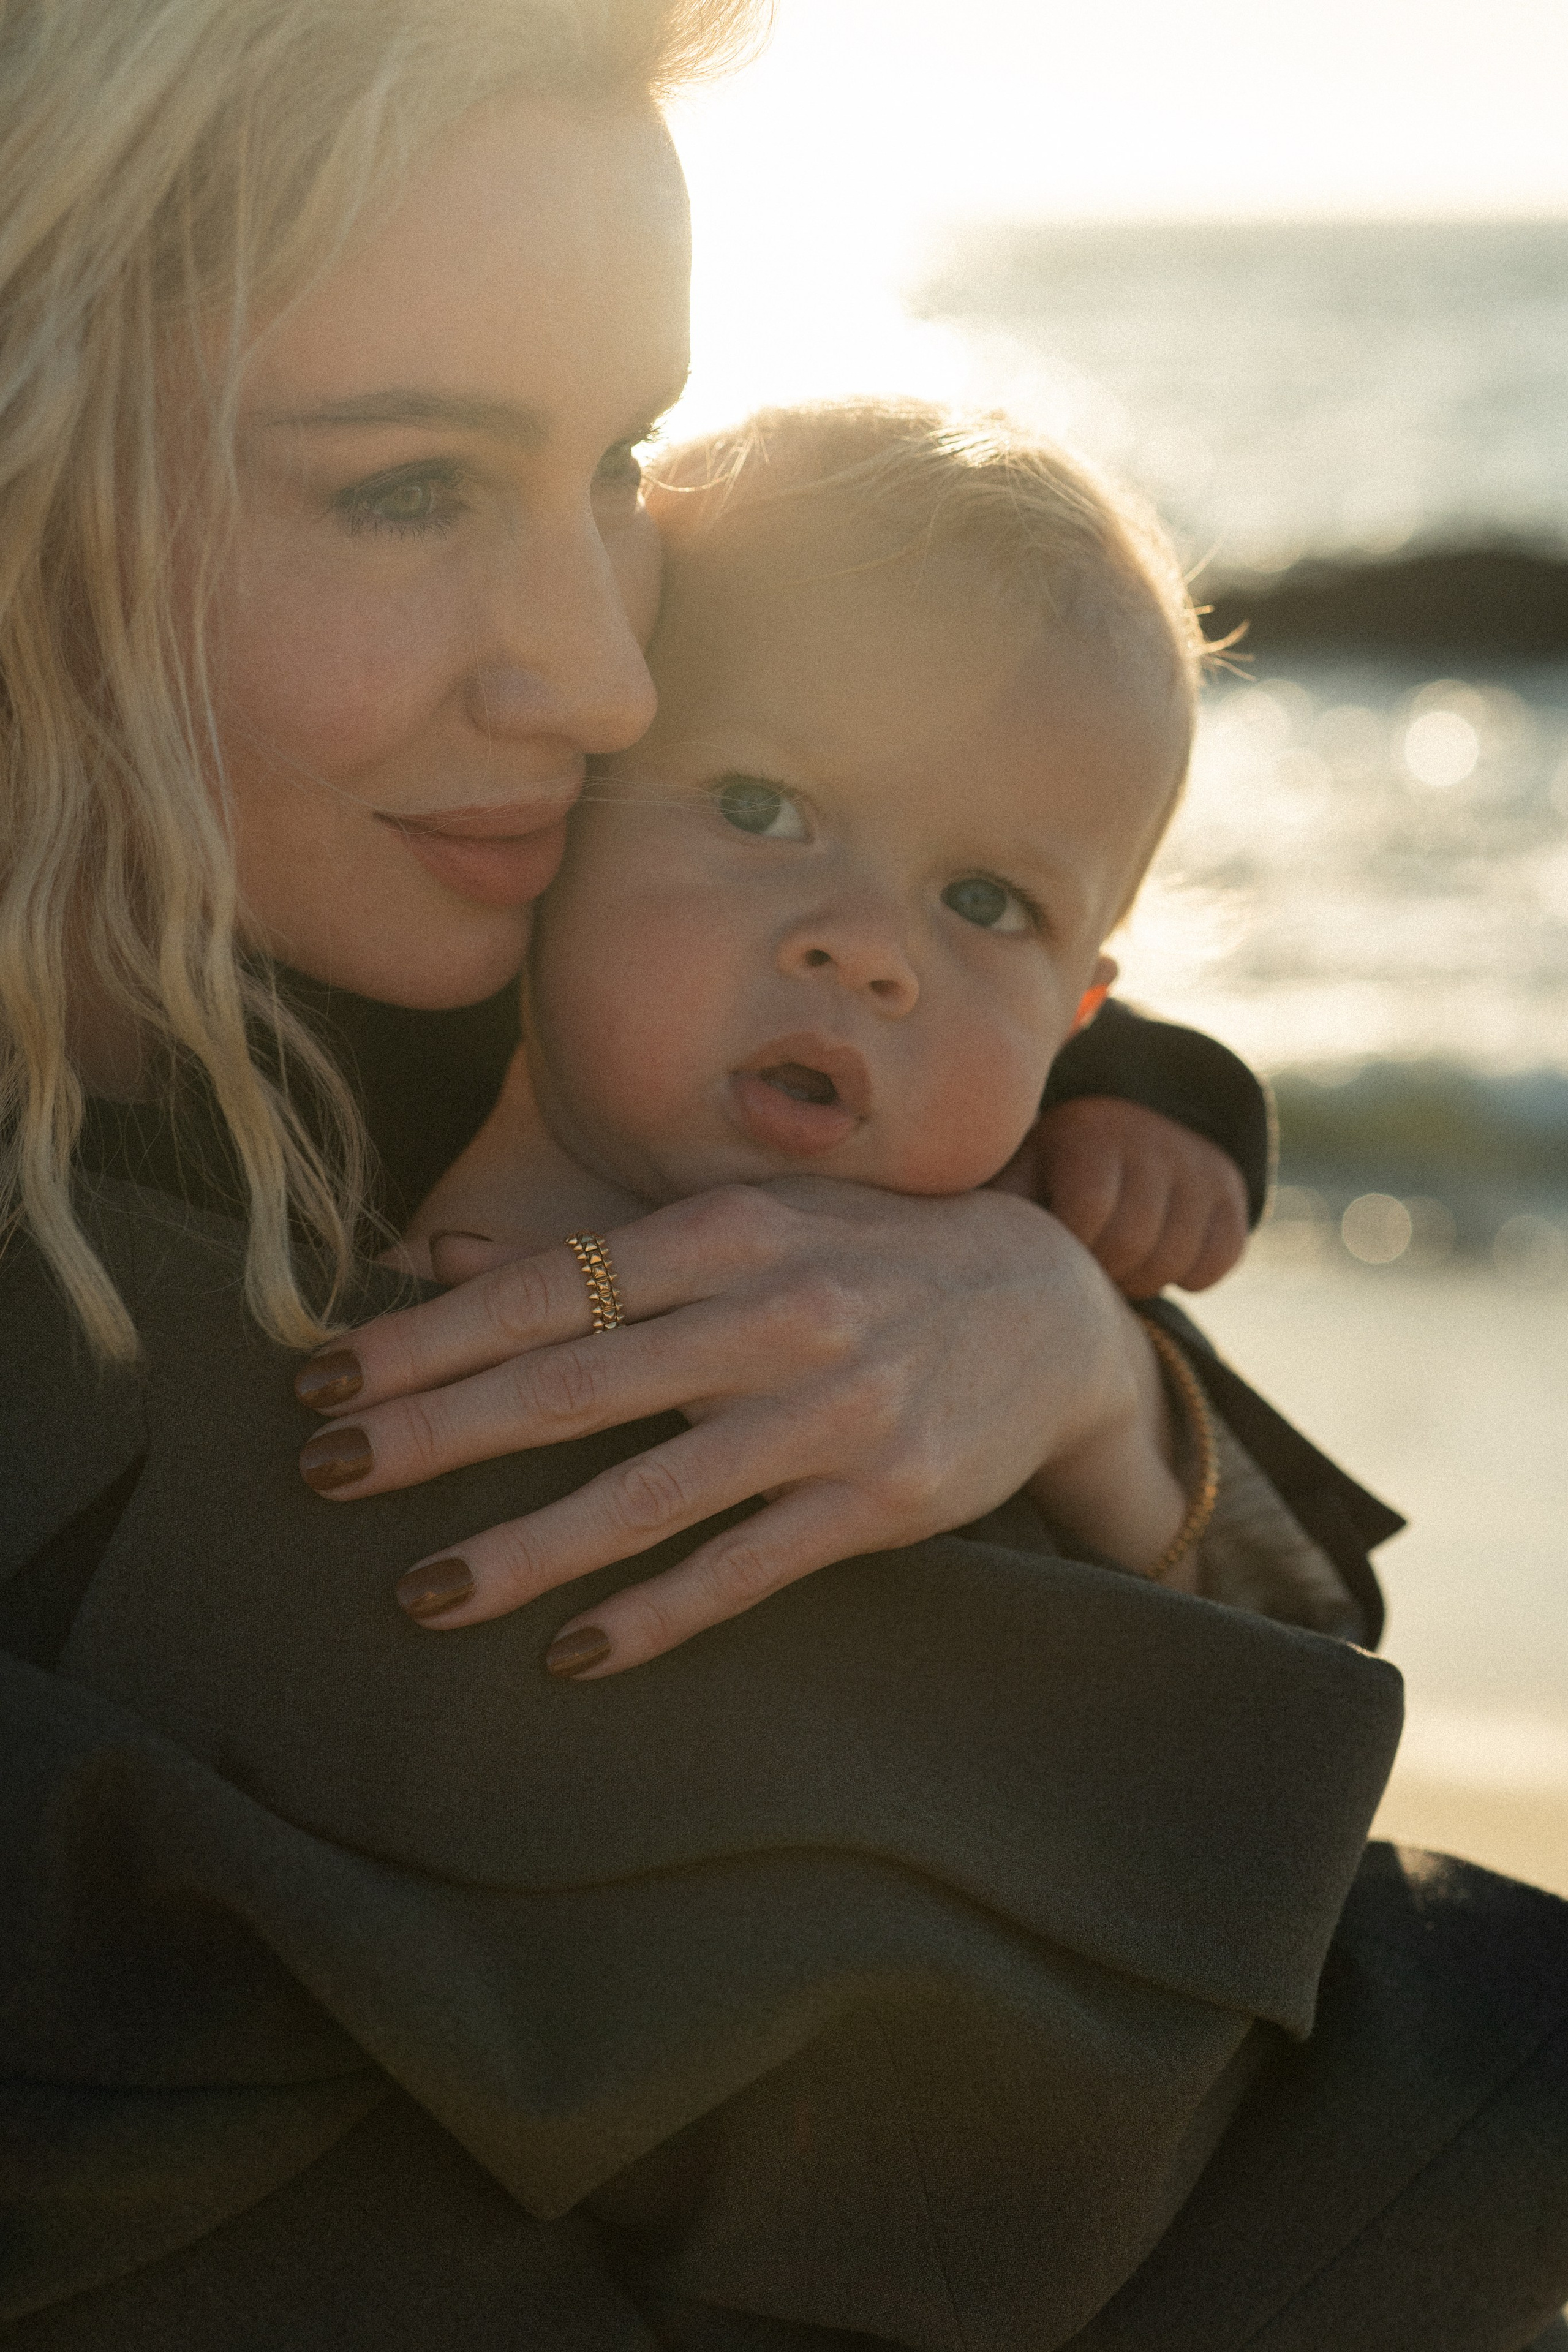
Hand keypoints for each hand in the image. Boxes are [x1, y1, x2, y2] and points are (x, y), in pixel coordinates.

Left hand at [294, 1180, 1184, 1674]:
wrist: (1057, 1308)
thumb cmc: (873, 1254)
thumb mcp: (749, 1222)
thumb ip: (601, 1246)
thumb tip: (439, 1262)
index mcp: (728, 1232)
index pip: (546, 1288)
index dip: (425, 1336)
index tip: (322, 1377)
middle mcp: (777, 1314)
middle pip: (574, 1384)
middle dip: (436, 1432)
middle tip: (322, 1473)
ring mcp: (834, 1412)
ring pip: (649, 1493)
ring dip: (524, 1549)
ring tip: (421, 1592)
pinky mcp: (883, 1499)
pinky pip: (746, 1567)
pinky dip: (656, 1615)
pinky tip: (572, 1651)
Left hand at [1007, 1098, 1248, 1295]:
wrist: (1134, 1125)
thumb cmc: (1058, 1169)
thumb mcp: (1023, 1170)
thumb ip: (1001, 1199)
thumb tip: (972, 1241)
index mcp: (1087, 1136)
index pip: (1087, 1213)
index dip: (1074, 1247)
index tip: (1062, 1248)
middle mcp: (1148, 1141)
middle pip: (1133, 1244)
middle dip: (1107, 1271)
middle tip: (1093, 1268)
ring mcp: (1196, 1165)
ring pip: (1177, 1258)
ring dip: (1145, 1279)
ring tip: (1120, 1266)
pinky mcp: (1231, 1191)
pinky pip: (1220, 1258)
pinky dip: (1193, 1276)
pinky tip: (1163, 1259)